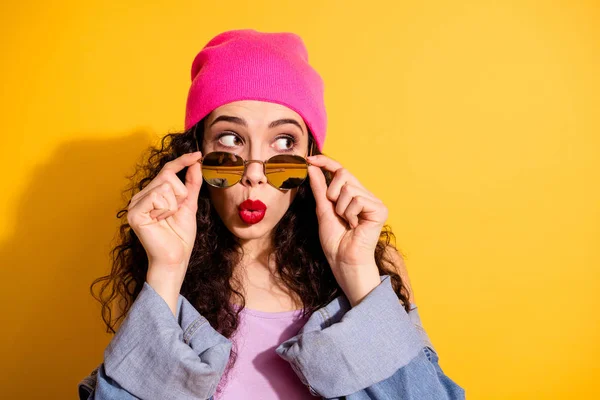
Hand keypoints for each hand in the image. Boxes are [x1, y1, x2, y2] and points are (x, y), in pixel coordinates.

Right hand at [127, 151, 202, 311]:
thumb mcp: (189, 205)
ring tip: (167, 219)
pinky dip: (166, 209)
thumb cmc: (180, 236)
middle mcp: (141, 196)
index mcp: (152, 194)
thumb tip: (196, 163)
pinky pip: (157, 196)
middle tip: (175, 213)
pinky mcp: (134, 212)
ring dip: (173, 204)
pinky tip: (160, 221)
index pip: (167, 170)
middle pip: (167, 176)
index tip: (198, 154)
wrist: (175, 258)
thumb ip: (191, 184)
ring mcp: (135, 204)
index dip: (182, 161)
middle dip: (180, 194)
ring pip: (164, 185)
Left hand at [307, 154, 387, 304]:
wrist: (344, 261)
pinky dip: (350, 213)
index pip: (340, 170)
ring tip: (347, 223)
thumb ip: (319, 188)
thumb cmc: (335, 241)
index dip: (326, 162)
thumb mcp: (323, 210)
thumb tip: (312, 167)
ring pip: (349, 189)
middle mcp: (365, 195)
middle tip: (336, 212)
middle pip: (344, 174)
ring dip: (341, 208)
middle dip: (332, 193)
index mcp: (352, 194)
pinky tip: (355, 226)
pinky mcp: (380, 209)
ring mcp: (374, 201)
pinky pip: (358, 199)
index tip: (309, 159)